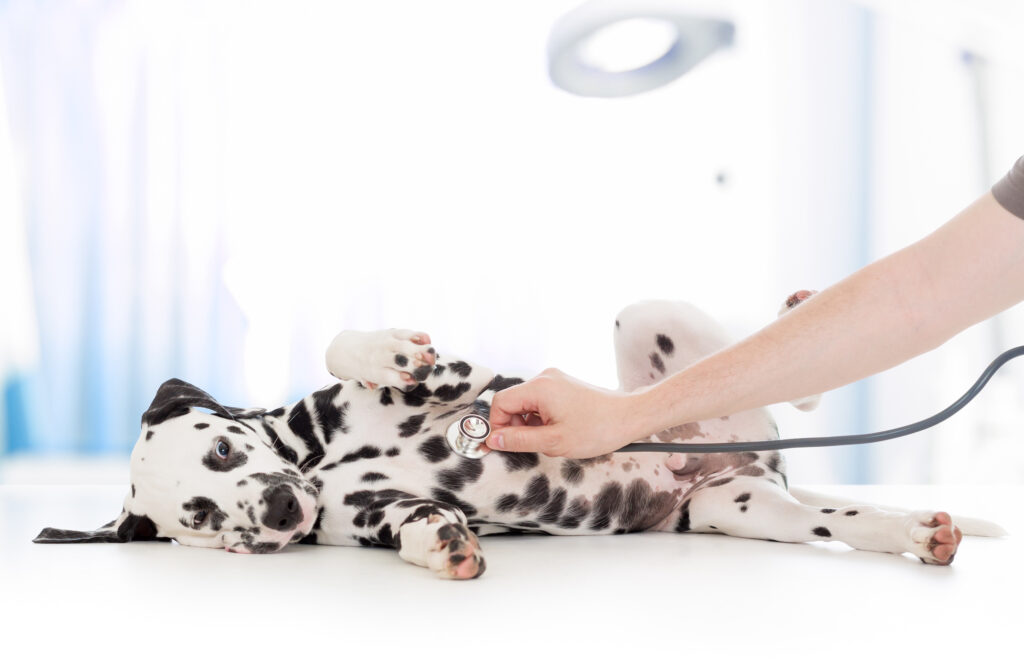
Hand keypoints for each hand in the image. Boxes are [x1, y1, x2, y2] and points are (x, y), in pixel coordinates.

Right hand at [485, 368, 637, 457]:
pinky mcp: (563, 386)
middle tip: (529, 445)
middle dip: (514, 425)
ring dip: (528, 424)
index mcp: (540, 387)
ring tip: (548, 439)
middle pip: (512, 402)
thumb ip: (518, 440)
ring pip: (525, 403)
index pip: (500, 403)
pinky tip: (556, 430)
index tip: (502, 445)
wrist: (630, 417)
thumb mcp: (553, 442)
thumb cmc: (597, 429)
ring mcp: (555, 380)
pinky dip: (540, 418)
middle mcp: (545, 378)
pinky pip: (539, 402)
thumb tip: (492, 440)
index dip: (496, 426)